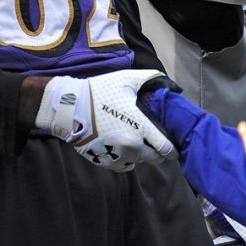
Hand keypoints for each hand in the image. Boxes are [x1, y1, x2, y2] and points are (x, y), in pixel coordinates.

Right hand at [37, 70, 176, 172]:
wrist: (71, 108)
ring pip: (139, 162)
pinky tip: (123, 148)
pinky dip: (127, 160)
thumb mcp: (128, 79)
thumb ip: (153, 79)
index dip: (172, 150)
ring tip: (135, 141)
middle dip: (157, 151)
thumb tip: (175, 87)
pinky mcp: (106, 161)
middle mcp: (132, 145)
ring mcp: (118, 155)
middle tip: (153, 141)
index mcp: (141, 126)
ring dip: (141, 155)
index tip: (174, 149)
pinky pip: (124, 166)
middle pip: (154, 158)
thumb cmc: (101, 91)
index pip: (165, 147)